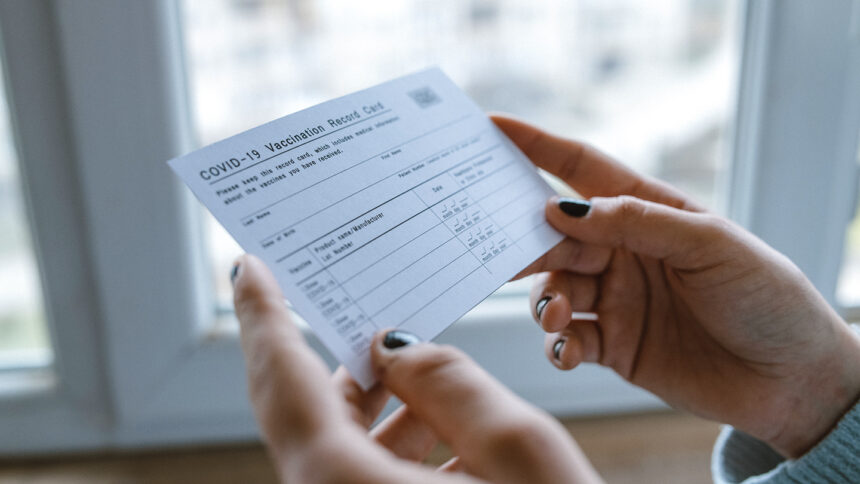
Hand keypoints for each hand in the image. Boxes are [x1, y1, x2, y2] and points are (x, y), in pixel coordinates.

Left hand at [231, 254, 601, 483]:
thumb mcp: (523, 456)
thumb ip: (453, 383)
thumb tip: (398, 349)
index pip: (284, 382)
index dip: (264, 315)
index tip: (249, 265)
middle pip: (309, 416)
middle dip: (339, 359)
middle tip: (360, 305)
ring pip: (340, 451)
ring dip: (380, 408)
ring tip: (422, 367)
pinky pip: (361, 480)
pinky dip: (395, 449)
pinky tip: (443, 428)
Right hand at [493, 115, 859, 457]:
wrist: (792, 379)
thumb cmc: (765, 296)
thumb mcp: (710, 244)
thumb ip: (636, 222)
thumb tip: (562, 208)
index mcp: (647, 211)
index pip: (581, 169)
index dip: (535, 146)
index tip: (491, 129)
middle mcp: (622, 251)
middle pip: (554, 235)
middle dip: (525, 241)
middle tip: (504, 252)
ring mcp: (615, 299)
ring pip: (552, 289)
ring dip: (545, 300)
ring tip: (561, 314)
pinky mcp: (613, 345)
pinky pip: (567, 340)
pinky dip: (557, 344)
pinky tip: (569, 349)